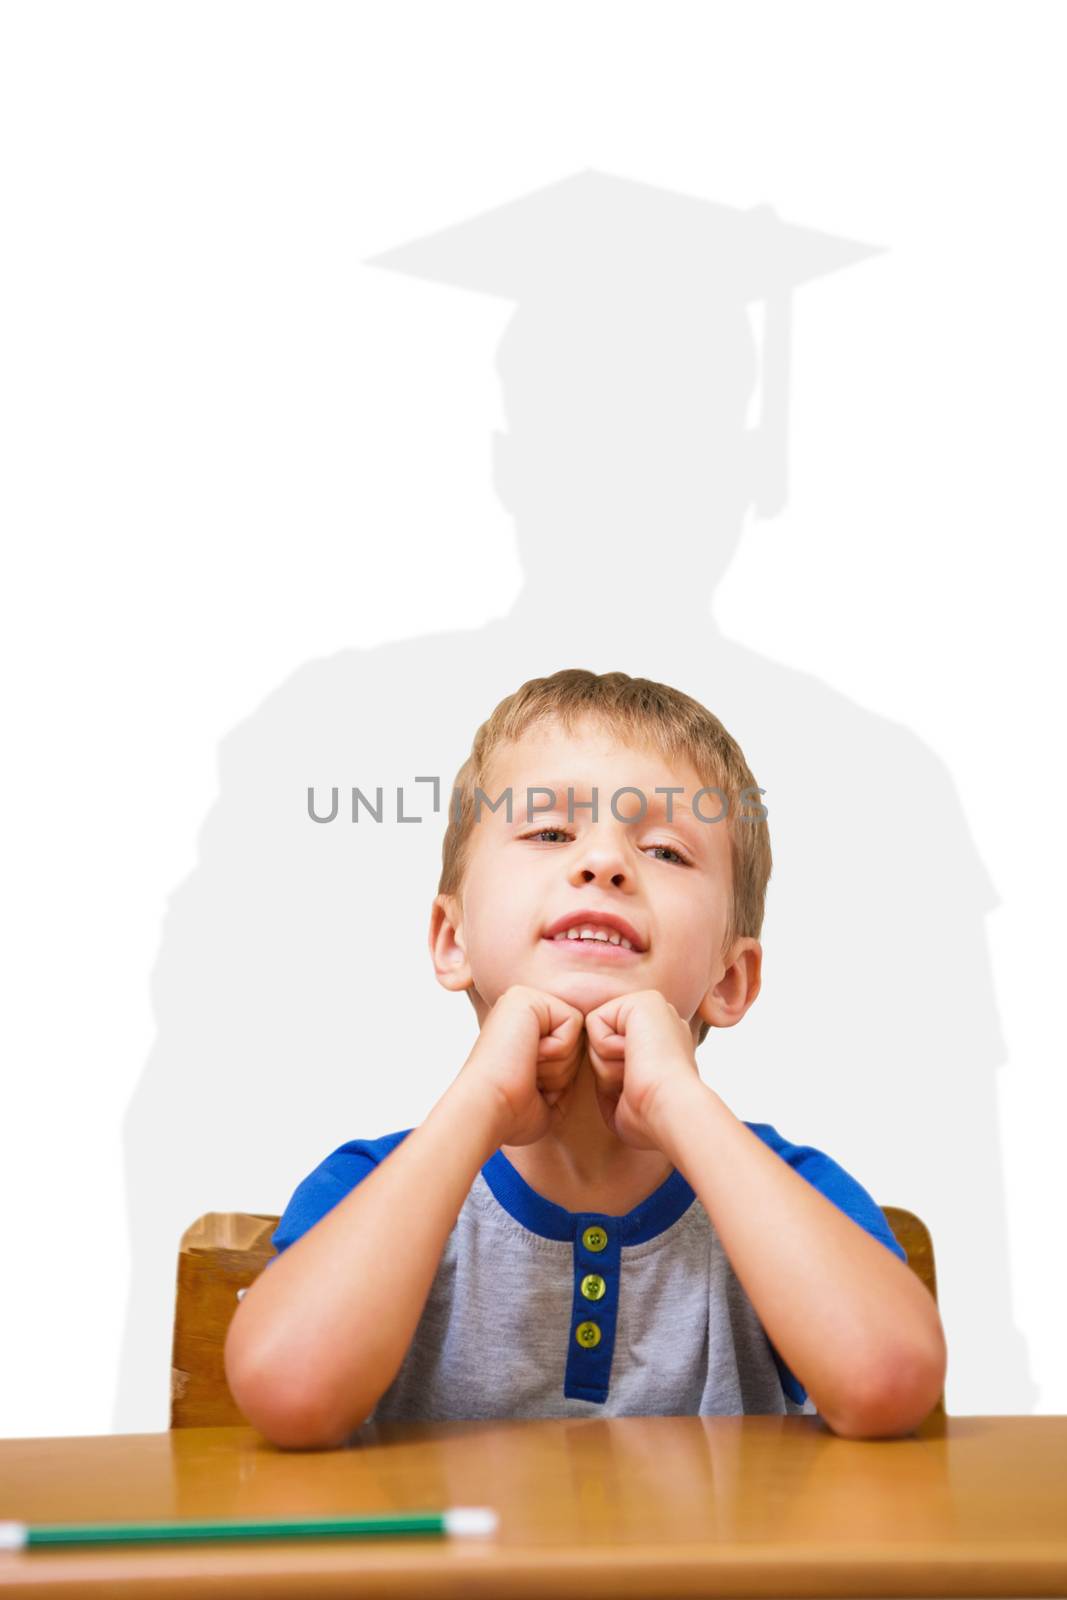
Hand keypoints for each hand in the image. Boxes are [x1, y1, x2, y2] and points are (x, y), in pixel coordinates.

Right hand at [457, 984, 585, 1147]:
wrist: (487, 1110)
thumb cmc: (511, 1112)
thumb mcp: (546, 1092)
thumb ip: (564, 1072)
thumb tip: (590, 1063)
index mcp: (520, 1030)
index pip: (571, 1048)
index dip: (561, 1077)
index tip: (529, 1085)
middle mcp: (519, 1010)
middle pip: (577, 1039)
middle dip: (562, 1070)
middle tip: (527, 1077)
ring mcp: (522, 1000)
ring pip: (578, 1032)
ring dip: (559, 1064)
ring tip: (525, 1068)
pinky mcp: (528, 999)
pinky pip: (574, 1022)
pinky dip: (559, 1050)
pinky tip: (529, 1056)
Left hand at [584, 989, 703, 1149]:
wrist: (670, 1111)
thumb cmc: (652, 1119)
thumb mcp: (627, 1100)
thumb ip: (612, 1080)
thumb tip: (600, 1075)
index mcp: (663, 1047)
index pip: (614, 1056)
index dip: (614, 1081)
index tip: (642, 1093)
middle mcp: (661, 1024)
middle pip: (601, 1045)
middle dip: (607, 1071)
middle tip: (637, 1082)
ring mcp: (655, 1009)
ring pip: (596, 1034)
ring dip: (606, 1064)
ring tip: (637, 1071)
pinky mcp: (643, 1000)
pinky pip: (593, 1022)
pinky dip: (604, 1048)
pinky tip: (633, 1055)